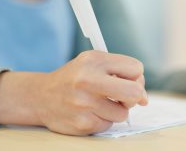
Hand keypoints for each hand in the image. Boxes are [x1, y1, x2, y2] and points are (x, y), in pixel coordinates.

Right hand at [0, 51, 147, 135]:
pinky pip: (108, 125)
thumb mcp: (92, 63)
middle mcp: (88, 80)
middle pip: (134, 92)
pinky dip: (103, 120)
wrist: (40, 96)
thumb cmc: (73, 78)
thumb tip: (144, 98)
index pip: (136, 69)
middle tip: (125, 97)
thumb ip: (120, 73)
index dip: (136, 77)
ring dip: (116, 110)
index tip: (128, 81)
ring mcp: (84, 104)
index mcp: (93, 60)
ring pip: (123, 113)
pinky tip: (89, 112)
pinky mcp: (82, 123)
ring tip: (99, 103)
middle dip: (135, 96)